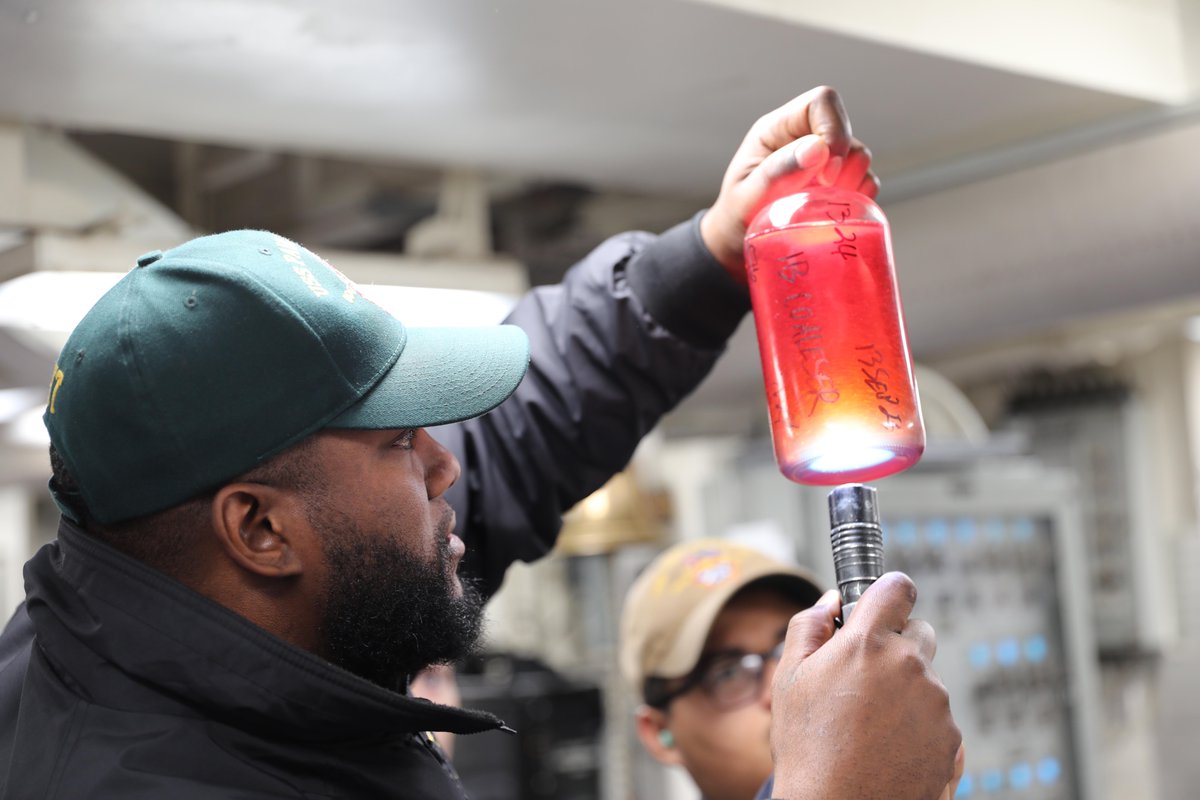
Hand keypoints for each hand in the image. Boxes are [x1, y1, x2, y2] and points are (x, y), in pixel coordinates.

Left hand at [700, 85, 878, 279]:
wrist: (737, 247)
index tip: (825, 174)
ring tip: (823, 206)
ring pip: (859, 155)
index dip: (833, 131)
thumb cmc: (735, 218)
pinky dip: (859, 198)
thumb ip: (777, 173)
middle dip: (845, 162)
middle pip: (845, 128)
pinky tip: (836, 213)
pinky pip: (864, 181)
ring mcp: (822, 161)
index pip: (821, 102)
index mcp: (777, 129)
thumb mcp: (746, 198)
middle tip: (824, 192)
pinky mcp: (836, 184)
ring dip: (851, 182)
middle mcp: (803, 138)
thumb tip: (817, 149)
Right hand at [768, 574, 961, 799]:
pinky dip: (919, 726)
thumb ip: (809, 627)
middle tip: (864, 677)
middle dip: (896, 645)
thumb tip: (832, 602)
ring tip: (870, 725)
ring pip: (927, 680)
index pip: (896, 588)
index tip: (880, 606)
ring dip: (906, 690)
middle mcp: (909, 666)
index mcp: (868, 643)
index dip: (887, 593)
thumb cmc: (808, 747)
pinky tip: (889, 746)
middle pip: (919, 633)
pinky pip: (939, 718)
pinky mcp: (952, 739)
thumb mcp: (789, 679)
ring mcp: (936, 704)